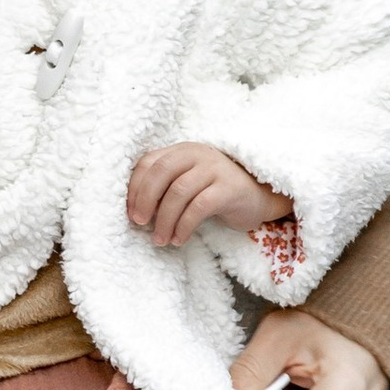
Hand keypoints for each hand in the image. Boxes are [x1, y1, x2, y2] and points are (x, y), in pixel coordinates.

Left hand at [128, 141, 292, 248]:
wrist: (259, 197)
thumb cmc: (215, 192)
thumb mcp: (189, 182)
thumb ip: (165, 187)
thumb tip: (134, 209)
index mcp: (182, 151)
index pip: (149, 162)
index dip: (135, 187)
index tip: (130, 211)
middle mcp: (198, 154)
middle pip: (160, 173)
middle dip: (145, 200)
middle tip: (139, 223)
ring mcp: (215, 169)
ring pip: (178, 192)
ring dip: (163, 219)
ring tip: (159, 238)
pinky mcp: (229, 189)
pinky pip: (198, 208)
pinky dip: (183, 226)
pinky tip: (178, 239)